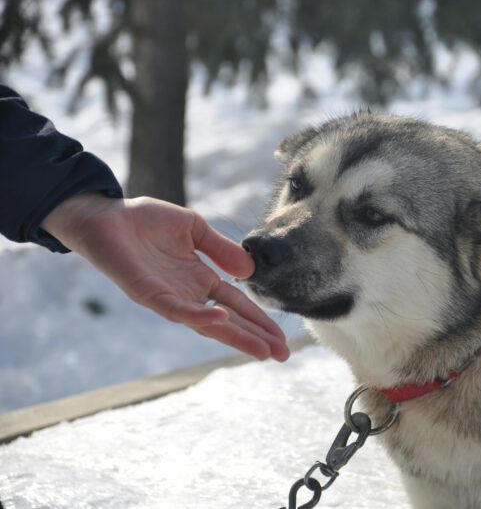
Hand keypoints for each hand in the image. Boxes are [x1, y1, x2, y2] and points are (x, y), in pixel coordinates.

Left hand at [42, 193, 289, 360]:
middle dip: (255, 338)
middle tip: (283, 356)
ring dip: (235, 336)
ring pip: (207, 323)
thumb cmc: (146, 221)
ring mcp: (169, 297)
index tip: (280, 338)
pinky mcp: (148, 293)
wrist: (106, 215)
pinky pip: (177, 309)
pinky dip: (199, 316)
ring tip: (262, 351)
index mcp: (200, 280)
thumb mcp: (195, 228)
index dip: (259, 321)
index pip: (237, 305)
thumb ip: (221, 249)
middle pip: (228, 321)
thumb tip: (250, 271)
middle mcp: (188, 294)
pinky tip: (222, 319)